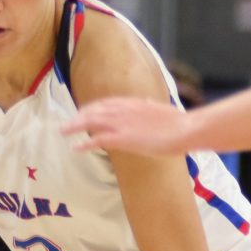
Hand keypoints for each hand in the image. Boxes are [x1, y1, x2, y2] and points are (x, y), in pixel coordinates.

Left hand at [61, 97, 190, 155]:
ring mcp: (122, 123)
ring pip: (91, 121)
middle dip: (79, 115)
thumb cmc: (180, 123)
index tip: (85, 111)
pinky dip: (85, 143)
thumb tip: (150, 107)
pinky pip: (98, 140)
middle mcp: (124, 110)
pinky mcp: (123, 138)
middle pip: (94, 109)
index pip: (106, 102)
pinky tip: (75, 147)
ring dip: (75, 126)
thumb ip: (151, 109)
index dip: (93, 107)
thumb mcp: (162, 111)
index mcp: (134, 102)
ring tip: (64, 131)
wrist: (186, 129)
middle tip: (69, 123)